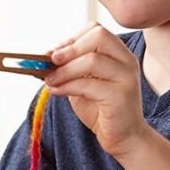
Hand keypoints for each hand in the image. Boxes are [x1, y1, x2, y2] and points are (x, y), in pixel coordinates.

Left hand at [45, 23, 149, 158]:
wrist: (123, 138)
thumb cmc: (101, 109)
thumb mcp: (81, 82)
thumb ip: (68, 67)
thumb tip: (44, 56)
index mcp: (118, 53)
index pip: (96, 30)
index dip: (72, 39)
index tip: (55, 53)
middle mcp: (126, 60)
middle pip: (98, 36)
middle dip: (70, 48)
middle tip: (52, 61)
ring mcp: (126, 77)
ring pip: (92, 60)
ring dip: (64, 70)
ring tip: (50, 80)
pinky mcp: (121, 96)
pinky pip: (89, 84)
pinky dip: (67, 86)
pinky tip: (56, 91)